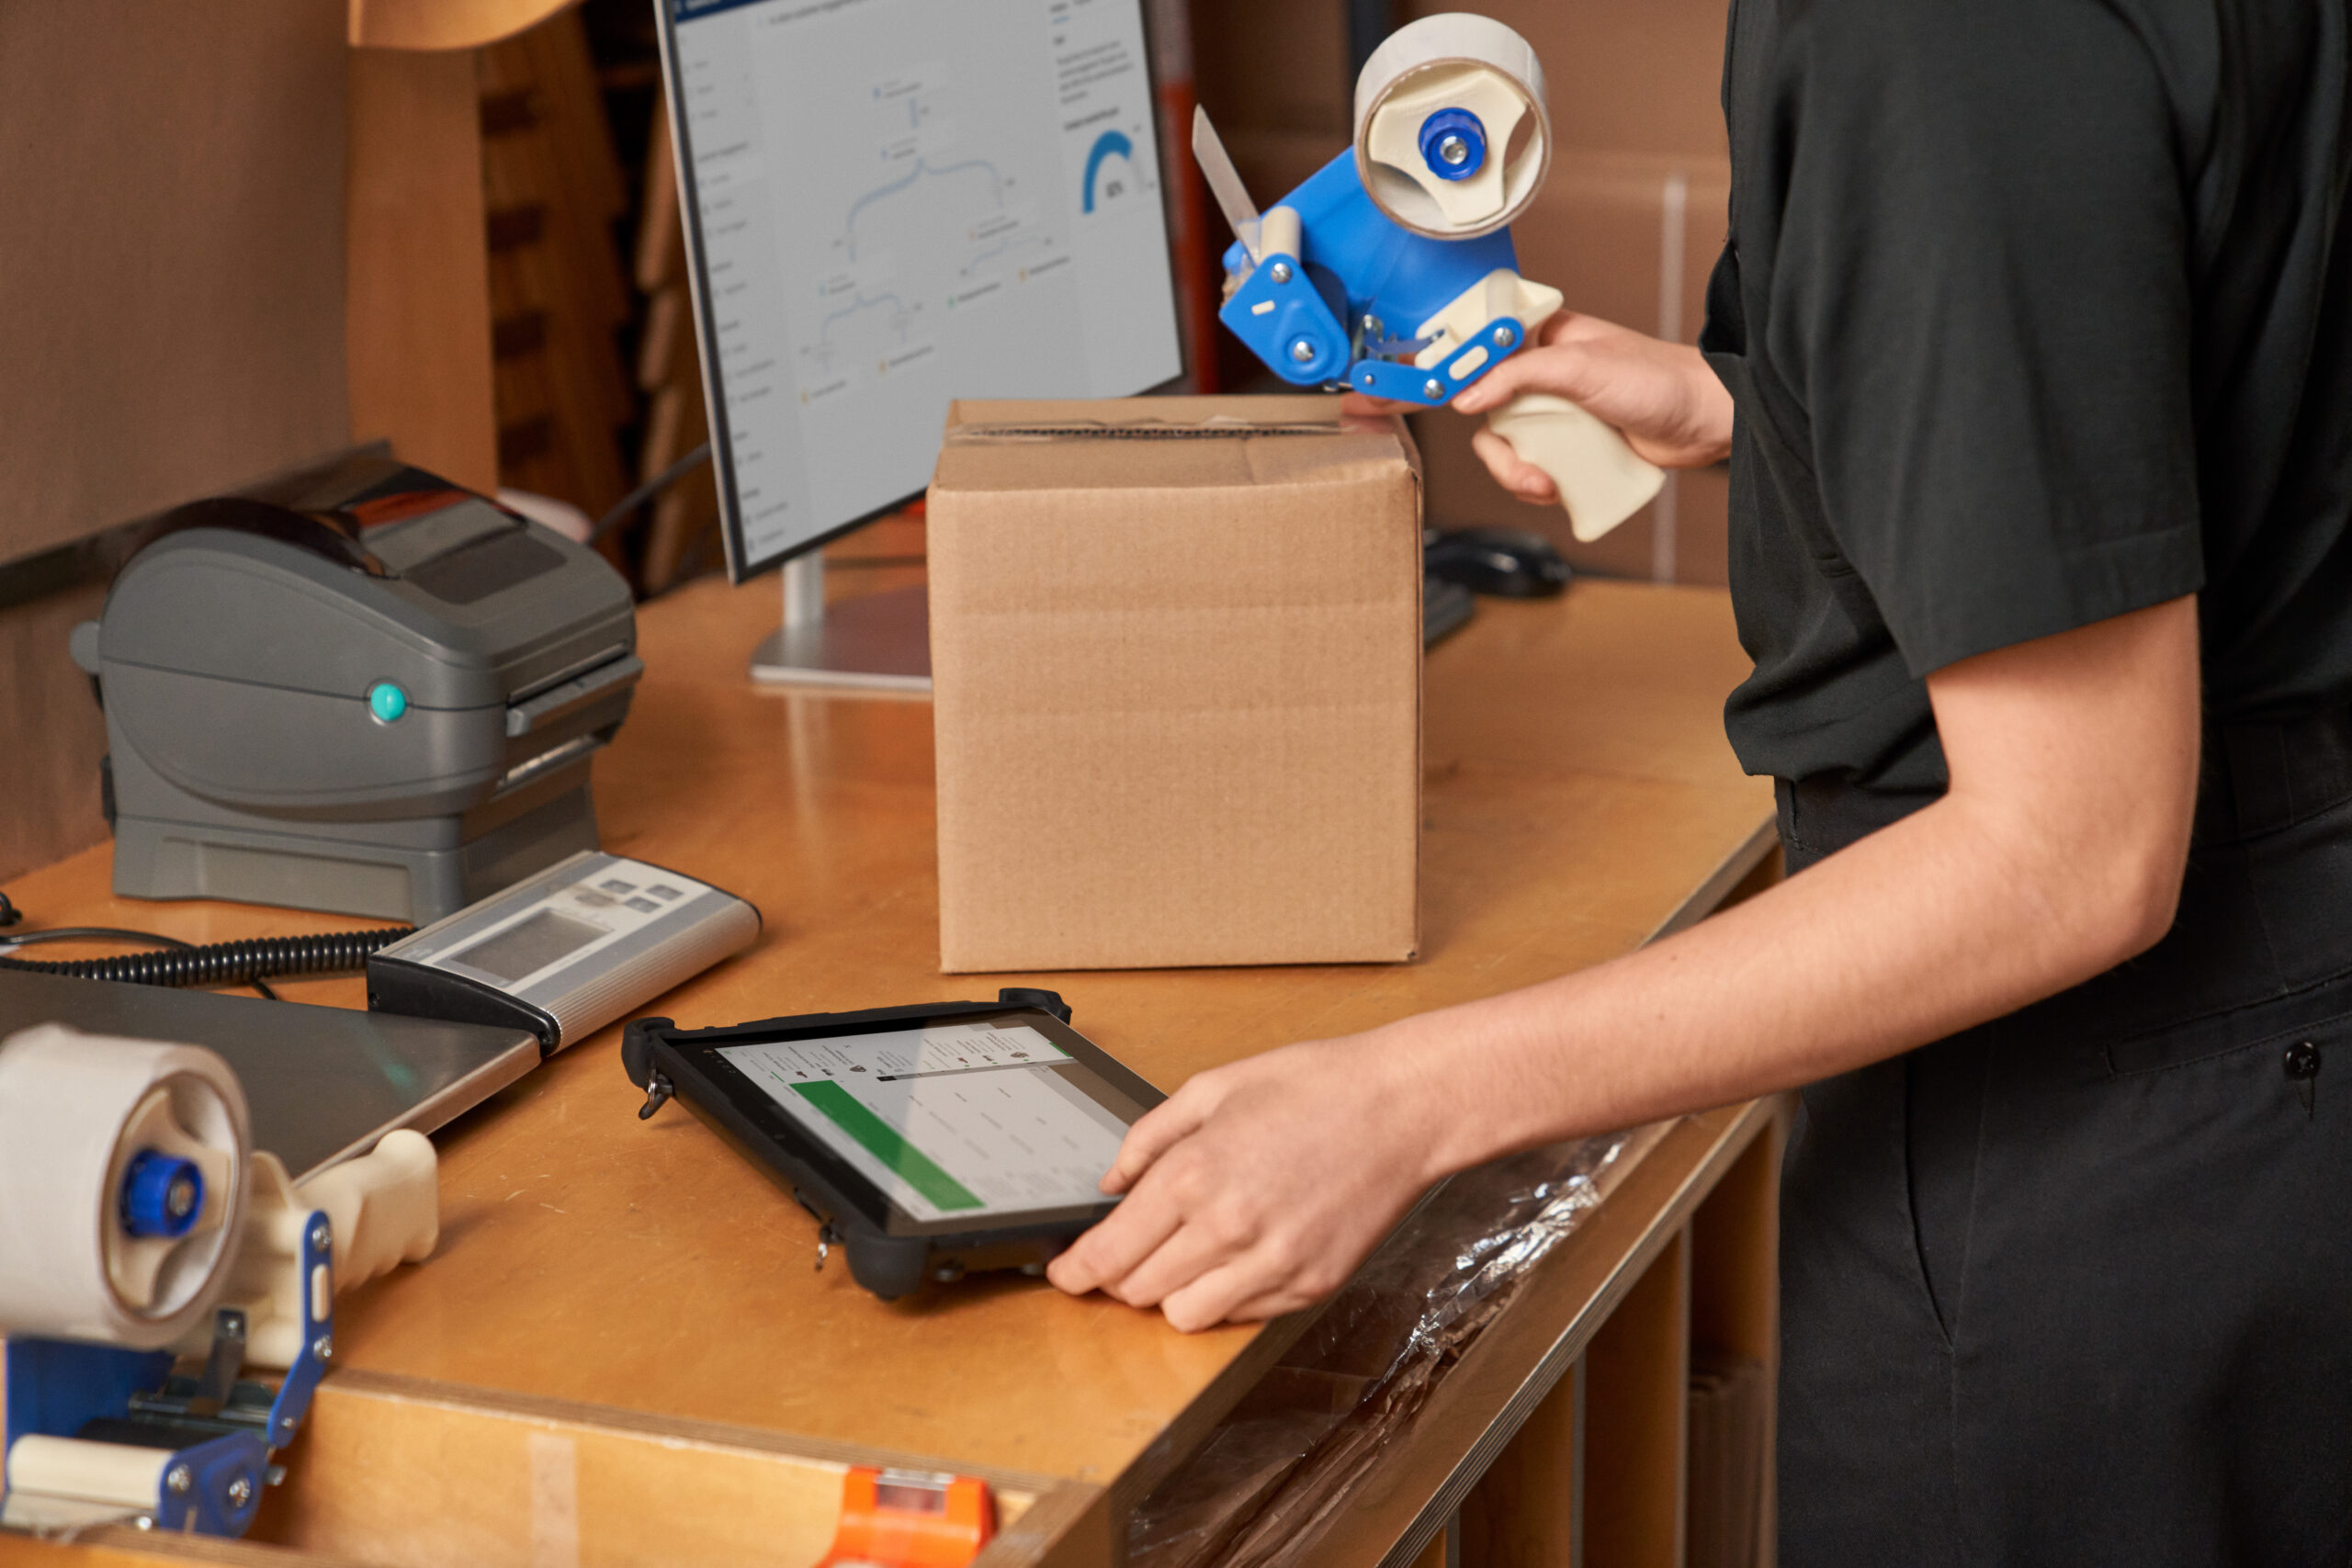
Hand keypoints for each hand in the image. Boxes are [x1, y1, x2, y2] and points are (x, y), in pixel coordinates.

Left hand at [1047, 1032, 1444, 1331]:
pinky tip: (1238, 1254)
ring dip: (1172, 1292)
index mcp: (1194, 1174)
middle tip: (1131, 1248)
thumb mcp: (1212, 1088)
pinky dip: (1225, 1296)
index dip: (1075, 1271)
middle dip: (1121, 1276)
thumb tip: (1110, 1184)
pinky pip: (1240, 1317)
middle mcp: (1228, 1228)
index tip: (1065, 1274)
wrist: (1401, 1108)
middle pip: (1138, 1292)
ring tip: (1190, 1251)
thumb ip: (1148, 1140)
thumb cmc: (1313, 1087)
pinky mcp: (1308, 1285)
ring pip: (1185, 1317)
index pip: (1110, 1253)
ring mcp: (1272, 1264)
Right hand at [1452, 314, 1733, 501]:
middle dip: (1497, 450)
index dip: (1458, 375)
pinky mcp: (1570, 446)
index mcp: (1543, 339)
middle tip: (1518, 468)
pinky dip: (1536, 485)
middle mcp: (1544, 375)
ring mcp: (1556, 413)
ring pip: (1506, 447)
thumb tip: (1466, 396)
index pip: (1483, 351)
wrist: (1705, 422)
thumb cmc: (1657, 380)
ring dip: (1516, 474)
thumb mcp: (1581, 367)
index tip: (1442, 398)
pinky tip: (1558, 491)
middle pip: (1486, 411)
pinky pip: (1532, 467)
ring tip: (1547, 487)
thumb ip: (1520, 375)